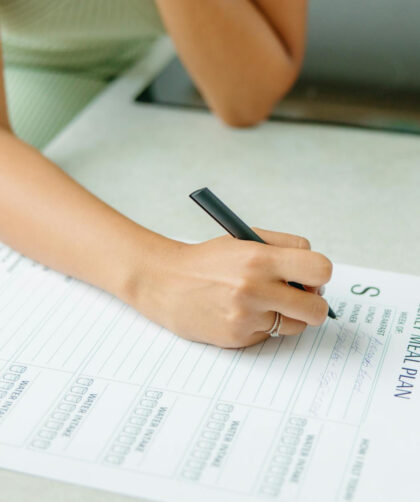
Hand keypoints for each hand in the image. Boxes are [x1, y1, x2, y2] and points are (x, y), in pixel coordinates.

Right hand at [128, 229, 332, 348]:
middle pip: (317, 308)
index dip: (320, 275)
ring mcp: (246, 317)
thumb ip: (285, 247)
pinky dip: (262, 325)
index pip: (320, 269)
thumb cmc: (208, 260)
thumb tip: (317, 274)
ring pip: (296, 326)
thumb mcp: (245, 238)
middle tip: (299, 297)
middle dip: (314, 303)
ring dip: (288, 316)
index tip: (310, 277)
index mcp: (259, 257)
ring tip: (264, 303)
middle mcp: (255, 289)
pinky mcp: (237, 338)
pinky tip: (241, 313)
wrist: (166, 283)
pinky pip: (270, 335)